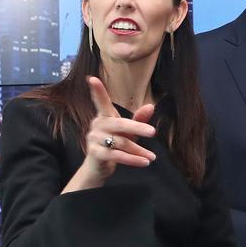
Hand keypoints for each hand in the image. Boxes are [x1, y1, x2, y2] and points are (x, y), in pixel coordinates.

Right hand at [62, 76, 156, 192]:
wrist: (99, 168)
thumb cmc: (115, 145)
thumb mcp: (128, 132)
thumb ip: (139, 119)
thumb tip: (151, 106)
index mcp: (105, 116)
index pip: (101, 101)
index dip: (97, 90)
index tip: (92, 78)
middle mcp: (97, 125)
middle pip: (120, 124)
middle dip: (138, 127)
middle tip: (153, 132)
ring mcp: (94, 138)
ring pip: (121, 142)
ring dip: (138, 151)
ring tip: (152, 157)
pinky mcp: (95, 153)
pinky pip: (117, 155)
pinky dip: (133, 160)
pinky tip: (144, 162)